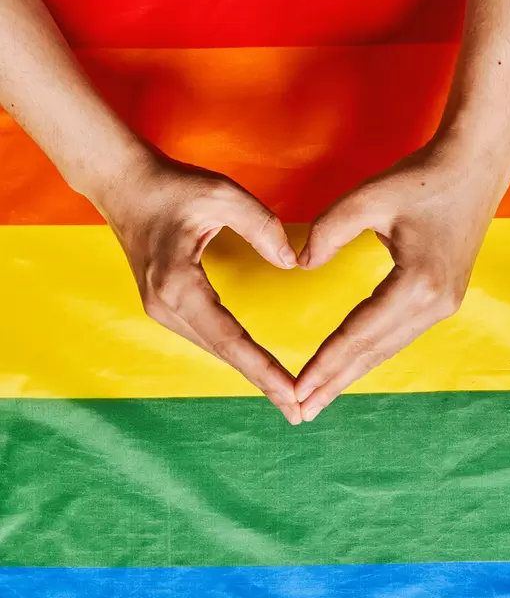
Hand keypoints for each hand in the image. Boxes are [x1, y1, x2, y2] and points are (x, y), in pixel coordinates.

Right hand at [97, 149, 301, 423]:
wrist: (122, 184)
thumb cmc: (170, 186)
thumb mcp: (221, 194)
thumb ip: (261, 226)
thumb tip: (292, 263)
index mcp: (178, 283)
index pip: (230, 338)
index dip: (263, 369)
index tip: (291, 394)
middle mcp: (166, 305)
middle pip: (223, 353)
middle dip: (263, 384)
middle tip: (299, 413)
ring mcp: (161, 310)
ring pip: (214, 350)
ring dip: (250, 373)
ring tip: (285, 398)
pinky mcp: (164, 306)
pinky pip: (207, 338)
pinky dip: (235, 355)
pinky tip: (258, 369)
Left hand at [295, 133, 509, 420]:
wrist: (477, 164)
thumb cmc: (422, 176)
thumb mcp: (368, 197)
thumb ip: (328, 231)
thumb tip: (300, 264)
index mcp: (417, 284)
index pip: (358, 334)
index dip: (324, 364)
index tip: (296, 390)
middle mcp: (435, 304)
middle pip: (373, 352)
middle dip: (334, 383)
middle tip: (301, 413)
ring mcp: (444, 305)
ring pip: (387, 349)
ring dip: (352, 373)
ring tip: (320, 398)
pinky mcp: (444, 300)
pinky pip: (398, 335)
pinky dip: (370, 354)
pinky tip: (351, 366)